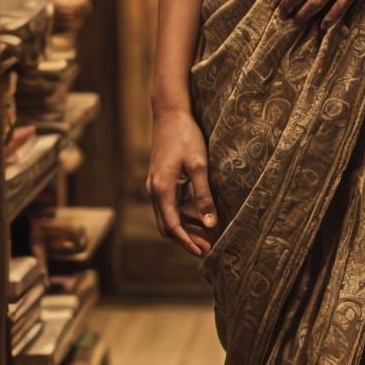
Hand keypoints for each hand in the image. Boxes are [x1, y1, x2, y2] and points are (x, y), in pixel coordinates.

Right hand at [145, 108, 216, 257]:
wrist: (170, 113)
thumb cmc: (186, 136)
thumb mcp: (199, 165)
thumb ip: (203, 195)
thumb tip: (210, 224)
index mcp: (161, 189)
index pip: (172, 226)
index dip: (187, 242)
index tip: (203, 252)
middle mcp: (154, 190)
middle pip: (166, 226)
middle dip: (185, 239)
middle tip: (207, 248)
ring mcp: (155, 185)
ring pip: (167, 216)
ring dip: (185, 227)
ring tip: (207, 236)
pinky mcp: (160, 180)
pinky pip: (169, 205)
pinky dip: (182, 214)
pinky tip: (199, 215)